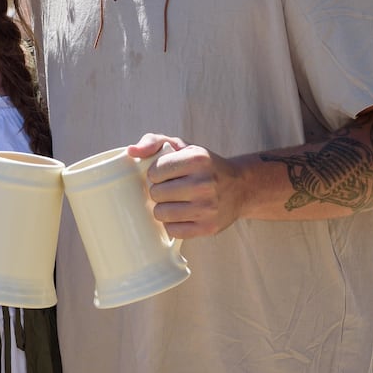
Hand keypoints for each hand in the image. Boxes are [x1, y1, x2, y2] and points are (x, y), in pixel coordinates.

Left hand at [129, 133, 244, 238]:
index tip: (166, 174)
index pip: (155, 171)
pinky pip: (173, 231)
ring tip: (175, 202)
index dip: (156, 173)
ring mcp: (207, 208)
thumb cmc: (204, 166)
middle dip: (159, 191)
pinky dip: (173, 224)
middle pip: (156, 194)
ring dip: (164, 208)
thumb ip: (155, 142)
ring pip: (161, 214)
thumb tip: (132, 151)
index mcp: (198, 159)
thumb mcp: (182, 146)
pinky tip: (182, 215)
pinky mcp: (208, 227)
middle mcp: (204, 184)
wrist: (240, 187)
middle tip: (172, 189)